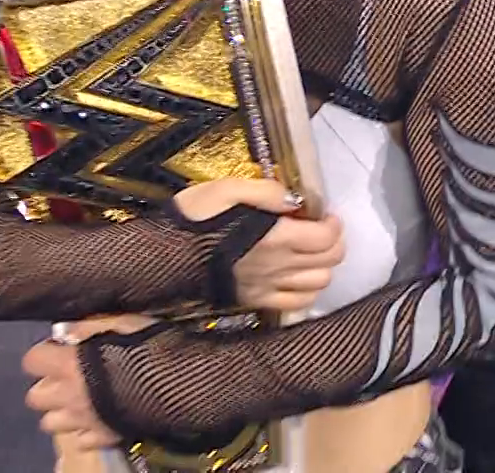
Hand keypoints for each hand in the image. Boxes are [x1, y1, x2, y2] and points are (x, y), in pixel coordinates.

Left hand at [23, 316, 154, 450]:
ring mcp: (83, 420)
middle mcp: (68, 396)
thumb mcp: (122, 322)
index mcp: (69, 365)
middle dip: (49, 387)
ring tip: (81, 401)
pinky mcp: (101, 437)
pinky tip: (100, 417)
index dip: (45, 353)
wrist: (177, 385)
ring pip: (51, 423)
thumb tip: (65, 330)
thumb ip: (89, 325)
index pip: (32, 360)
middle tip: (70, 377)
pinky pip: (81, 440)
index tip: (63, 348)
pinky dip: (86, 431)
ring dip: (62, 412)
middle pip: (35, 397)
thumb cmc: (148, 348)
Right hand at [171, 180, 343, 310]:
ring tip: (310, 252)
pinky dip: (307, 292)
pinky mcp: (255, 301)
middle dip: (333, 243)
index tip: (325, 215)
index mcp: (276, 238)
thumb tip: (294, 199)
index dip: (334, 225)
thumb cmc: (193, 220)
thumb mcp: (225, 189)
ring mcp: (268, 288)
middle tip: (321, 230)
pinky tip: (297, 278)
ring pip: (318, 285)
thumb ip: (265, 191)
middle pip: (328, 262)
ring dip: (322, 267)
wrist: (160, 258)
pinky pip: (296, 305)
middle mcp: (278, 266)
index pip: (326, 238)